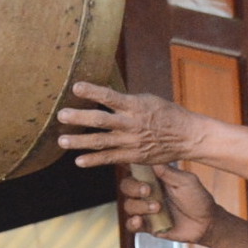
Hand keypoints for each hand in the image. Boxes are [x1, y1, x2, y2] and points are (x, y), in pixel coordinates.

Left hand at [57, 82, 204, 167]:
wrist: (187, 136)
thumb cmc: (166, 114)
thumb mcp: (148, 100)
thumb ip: (125, 101)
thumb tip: (103, 94)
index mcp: (135, 106)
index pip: (110, 96)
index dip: (92, 92)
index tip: (76, 87)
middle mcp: (131, 124)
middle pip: (100, 121)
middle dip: (79, 118)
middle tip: (61, 115)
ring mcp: (131, 142)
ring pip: (101, 142)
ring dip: (79, 141)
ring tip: (62, 140)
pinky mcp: (133, 156)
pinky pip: (110, 159)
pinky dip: (93, 160)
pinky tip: (78, 161)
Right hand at [119, 164, 217, 241]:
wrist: (206, 223)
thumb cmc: (198, 198)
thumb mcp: (186, 181)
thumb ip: (168, 172)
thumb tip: (151, 159)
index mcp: (155, 178)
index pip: (135, 169)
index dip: (129, 166)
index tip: (131, 166)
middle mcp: (147, 193)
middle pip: (126, 186)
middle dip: (134, 187)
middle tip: (148, 190)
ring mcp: (146, 210)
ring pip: (128, 205)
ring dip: (139, 206)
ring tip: (157, 207)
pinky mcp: (147, 226)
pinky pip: (131, 225)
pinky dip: (132, 223)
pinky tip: (139, 220)